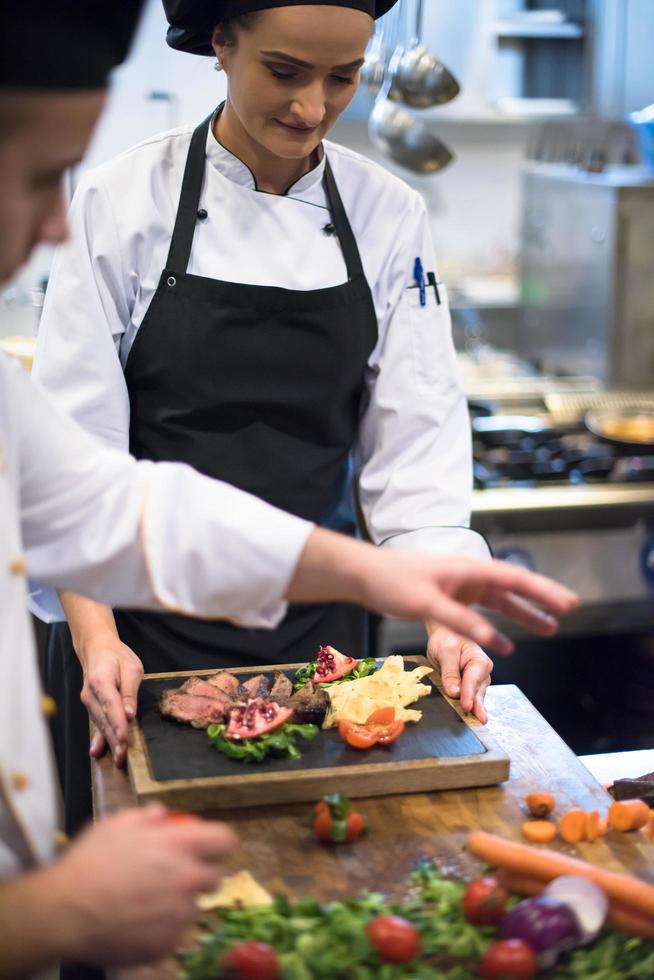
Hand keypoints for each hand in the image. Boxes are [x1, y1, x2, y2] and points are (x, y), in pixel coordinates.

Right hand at [46, 804, 235, 966]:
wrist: (65, 911)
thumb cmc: (89, 862)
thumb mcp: (116, 825)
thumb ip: (147, 817)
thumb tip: (162, 814)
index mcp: (180, 845)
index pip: (225, 840)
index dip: (216, 844)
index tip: (205, 849)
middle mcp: (188, 879)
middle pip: (216, 878)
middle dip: (199, 876)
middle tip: (173, 879)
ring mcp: (179, 916)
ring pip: (193, 909)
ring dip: (178, 906)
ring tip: (146, 905)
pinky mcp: (167, 944)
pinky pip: (173, 935)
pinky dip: (160, 931)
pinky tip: (136, 925)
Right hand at [79, 634, 143, 766]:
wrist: (96, 649)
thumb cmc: (117, 656)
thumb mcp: (131, 668)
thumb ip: (130, 691)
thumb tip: (129, 714)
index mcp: (101, 680)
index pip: (111, 706)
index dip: (118, 724)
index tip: (124, 739)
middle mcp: (90, 694)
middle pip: (104, 720)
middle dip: (114, 740)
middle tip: (123, 758)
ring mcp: (88, 701)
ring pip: (100, 724)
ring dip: (110, 742)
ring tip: (119, 759)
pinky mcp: (90, 706)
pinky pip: (96, 723)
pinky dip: (99, 738)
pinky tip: (97, 752)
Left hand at [288, 530, 578, 654]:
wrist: (364, 576)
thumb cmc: (393, 582)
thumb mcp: (428, 604)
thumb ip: (464, 623)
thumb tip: (501, 644)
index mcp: (469, 568)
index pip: (515, 579)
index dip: (544, 592)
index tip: (568, 603)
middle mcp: (469, 574)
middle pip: (514, 586)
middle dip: (542, 599)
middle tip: (570, 610)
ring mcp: (459, 585)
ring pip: (500, 599)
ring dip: (524, 613)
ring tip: (550, 627)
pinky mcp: (448, 597)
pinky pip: (482, 610)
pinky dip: (498, 622)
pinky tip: (508, 638)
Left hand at [427, 625, 491, 722]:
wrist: (445, 635)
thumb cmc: (447, 638)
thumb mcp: (446, 651)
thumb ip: (450, 671)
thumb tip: (454, 692)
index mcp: (479, 660)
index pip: (473, 680)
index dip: (469, 694)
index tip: (466, 707)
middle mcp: (482, 672)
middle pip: (478, 692)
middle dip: (476, 706)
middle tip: (477, 721)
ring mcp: (477, 681)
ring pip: (475, 697)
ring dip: (474, 709)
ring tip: (474, 723)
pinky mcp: (470, 688)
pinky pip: (470, 699)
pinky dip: (468, 707)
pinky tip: (468, 718)